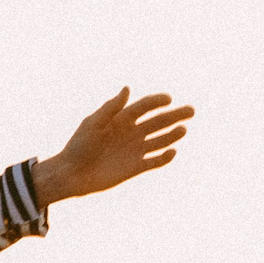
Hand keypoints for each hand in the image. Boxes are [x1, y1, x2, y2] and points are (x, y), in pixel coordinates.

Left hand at [28, 88, 194, 205]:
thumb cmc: (78, 146)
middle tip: (191, 111)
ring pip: (160, 140)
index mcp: (121, 119)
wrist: (72, 174)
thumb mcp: (92, 123)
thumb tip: (127, 88)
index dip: (157, 101)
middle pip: (158, 121)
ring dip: (172, 135)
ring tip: (183, 130)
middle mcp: (131, 132)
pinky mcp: (135, 167)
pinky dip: (165, 157)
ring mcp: (135, 150)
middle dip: (175, 115)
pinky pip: (155, 161)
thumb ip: (110, 108)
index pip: (145, 106)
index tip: (168, 99)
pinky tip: (172, 152)